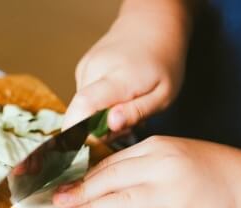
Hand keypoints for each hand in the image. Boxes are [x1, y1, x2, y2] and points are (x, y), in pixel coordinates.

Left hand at [52, 136, 240, 207]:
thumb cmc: (204, 169)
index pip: (110, 164)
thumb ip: (138, 163)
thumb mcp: (171, 154)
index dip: (83, 178)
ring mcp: (173, 193)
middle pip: (111, 181)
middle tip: (55, 205)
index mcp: (156, 148)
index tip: (61, 187)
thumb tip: (98, 178)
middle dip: (80, 194)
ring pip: (123, 202)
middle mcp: (162, 167)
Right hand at [62, 5, 191, 131]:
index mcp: (119, 78)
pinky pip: (84, 97)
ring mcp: (86, 67)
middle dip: (97, 131)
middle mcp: (96, 70)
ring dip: (98, 118)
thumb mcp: (163, 94)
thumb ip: (136, 111)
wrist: (153, 26)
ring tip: (124, 110)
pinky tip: (115, 97)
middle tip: (124, 128)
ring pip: (82, 107)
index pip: (84, 106)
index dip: (77, 131)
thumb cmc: (163, 62)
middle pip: (81, 113)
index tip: (86, 148)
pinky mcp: (82, 68)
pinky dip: (97, 105)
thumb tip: (111, 126)